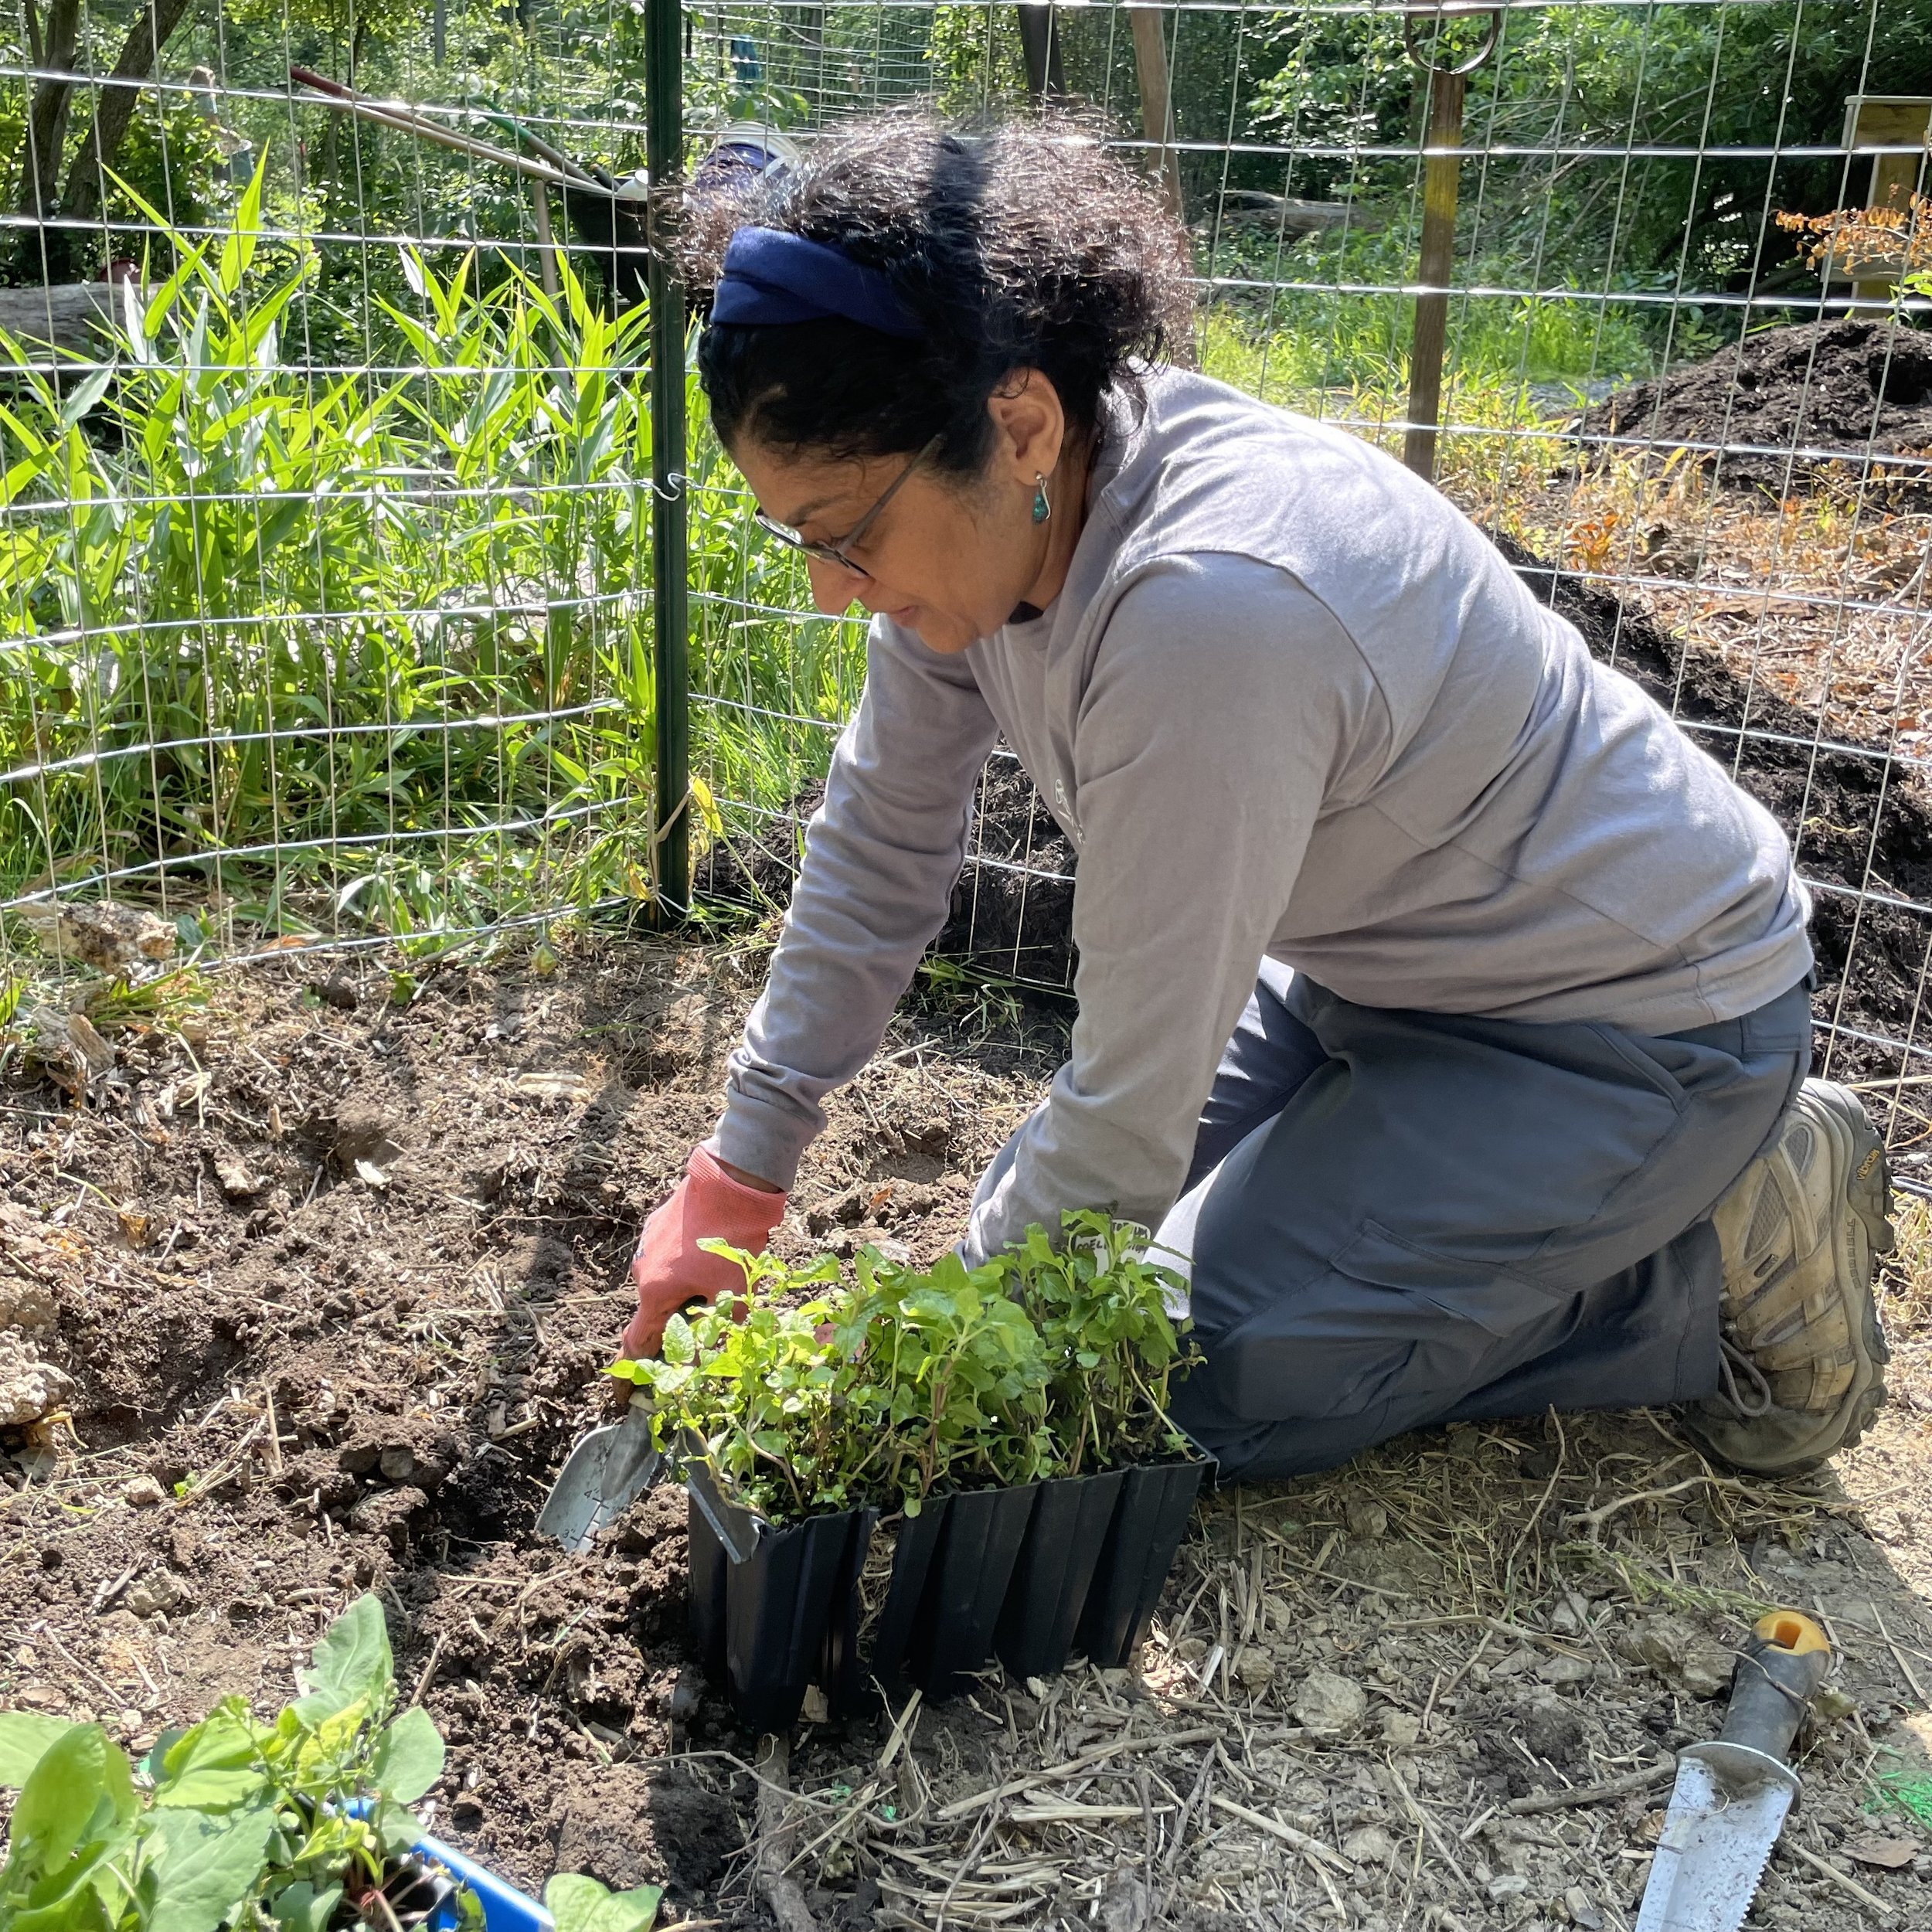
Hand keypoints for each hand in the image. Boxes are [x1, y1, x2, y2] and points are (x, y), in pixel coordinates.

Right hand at [621, 1147, 786, 1357]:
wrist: (732, 1182)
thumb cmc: (732, 1240)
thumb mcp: (733, 1294)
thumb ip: (718, 1331)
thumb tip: (707, 1362)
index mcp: (654, 1292)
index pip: (636, 1343)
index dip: (628, 1373)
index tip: (622, 1394)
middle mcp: (642, 1269)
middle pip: (657, 1310)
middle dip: (678, 1321)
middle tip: (707, 1321)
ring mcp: (648, 1243)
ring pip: (665, 1280)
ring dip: (686, 1288)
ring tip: (721, 1279)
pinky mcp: (658, 1222)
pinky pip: (670, 1255)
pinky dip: (687, 1263)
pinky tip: (714, 1253)